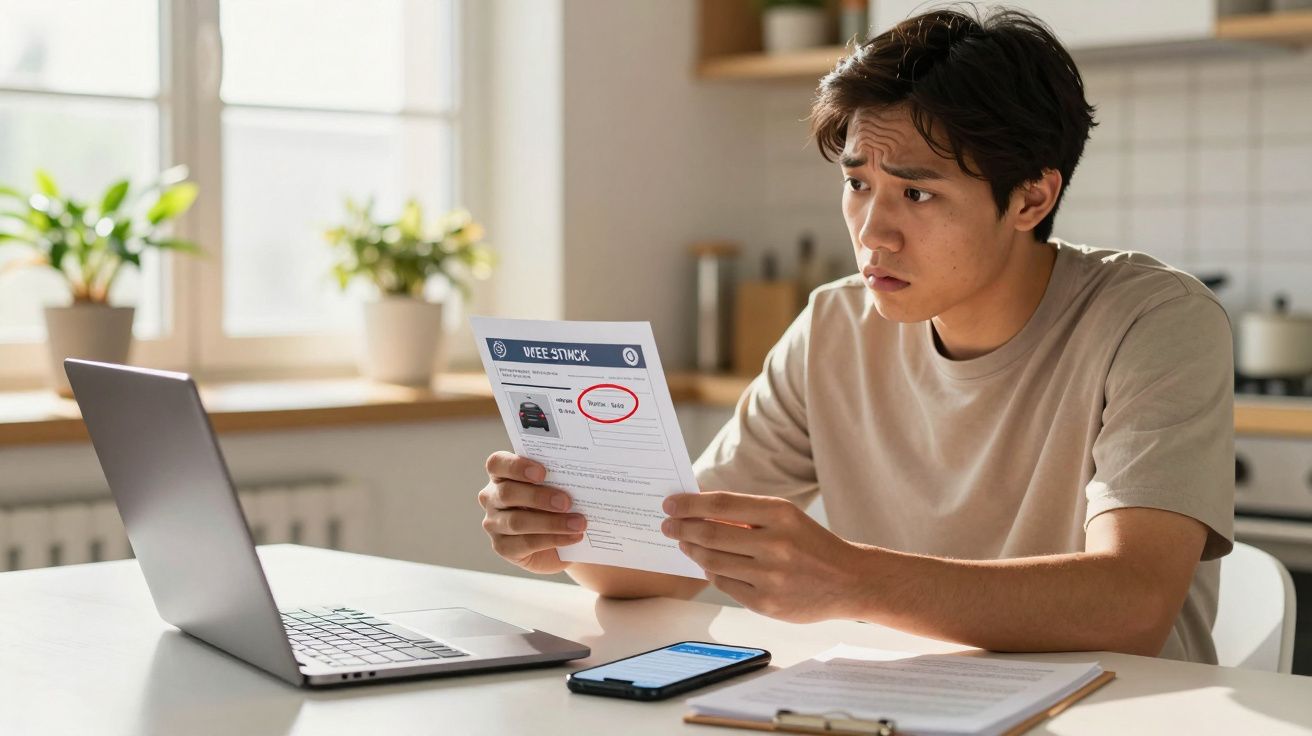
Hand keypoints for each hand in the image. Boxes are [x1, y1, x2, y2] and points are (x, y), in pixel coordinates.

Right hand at [478, 451, 585, 573]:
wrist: (561, 538)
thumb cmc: (557, 502)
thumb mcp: (557, 486)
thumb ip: (559, 478)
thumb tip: (581, 475)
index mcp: (501, 474)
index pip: (497, 464)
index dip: (516, 466)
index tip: (543, 472)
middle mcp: (492, 497)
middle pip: (507, 493)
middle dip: (538, 497)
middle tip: (567, 501)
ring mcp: (494, 523)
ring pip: (517, 522)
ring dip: (551, 522)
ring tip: (578, 523)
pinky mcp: (502, 547)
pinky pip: (526, 543)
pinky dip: (553, 539)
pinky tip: (574, 536)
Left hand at [661, 491, 863, 622]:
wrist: (849, 581)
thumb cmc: (812, 545)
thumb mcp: (787, 518)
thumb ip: (747, 515)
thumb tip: (699, 510)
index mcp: (780, 514)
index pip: (721, 505)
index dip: (689, 504)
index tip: (670, 504)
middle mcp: (775, 544)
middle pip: (710, 534)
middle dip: (682, 529)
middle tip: (668, 526)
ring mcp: (770, 576)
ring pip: (712, 562)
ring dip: (693, 552)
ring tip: (685, 544)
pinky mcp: (766, 603)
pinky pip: (725, 585)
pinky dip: (713, 574)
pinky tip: (709, 567)